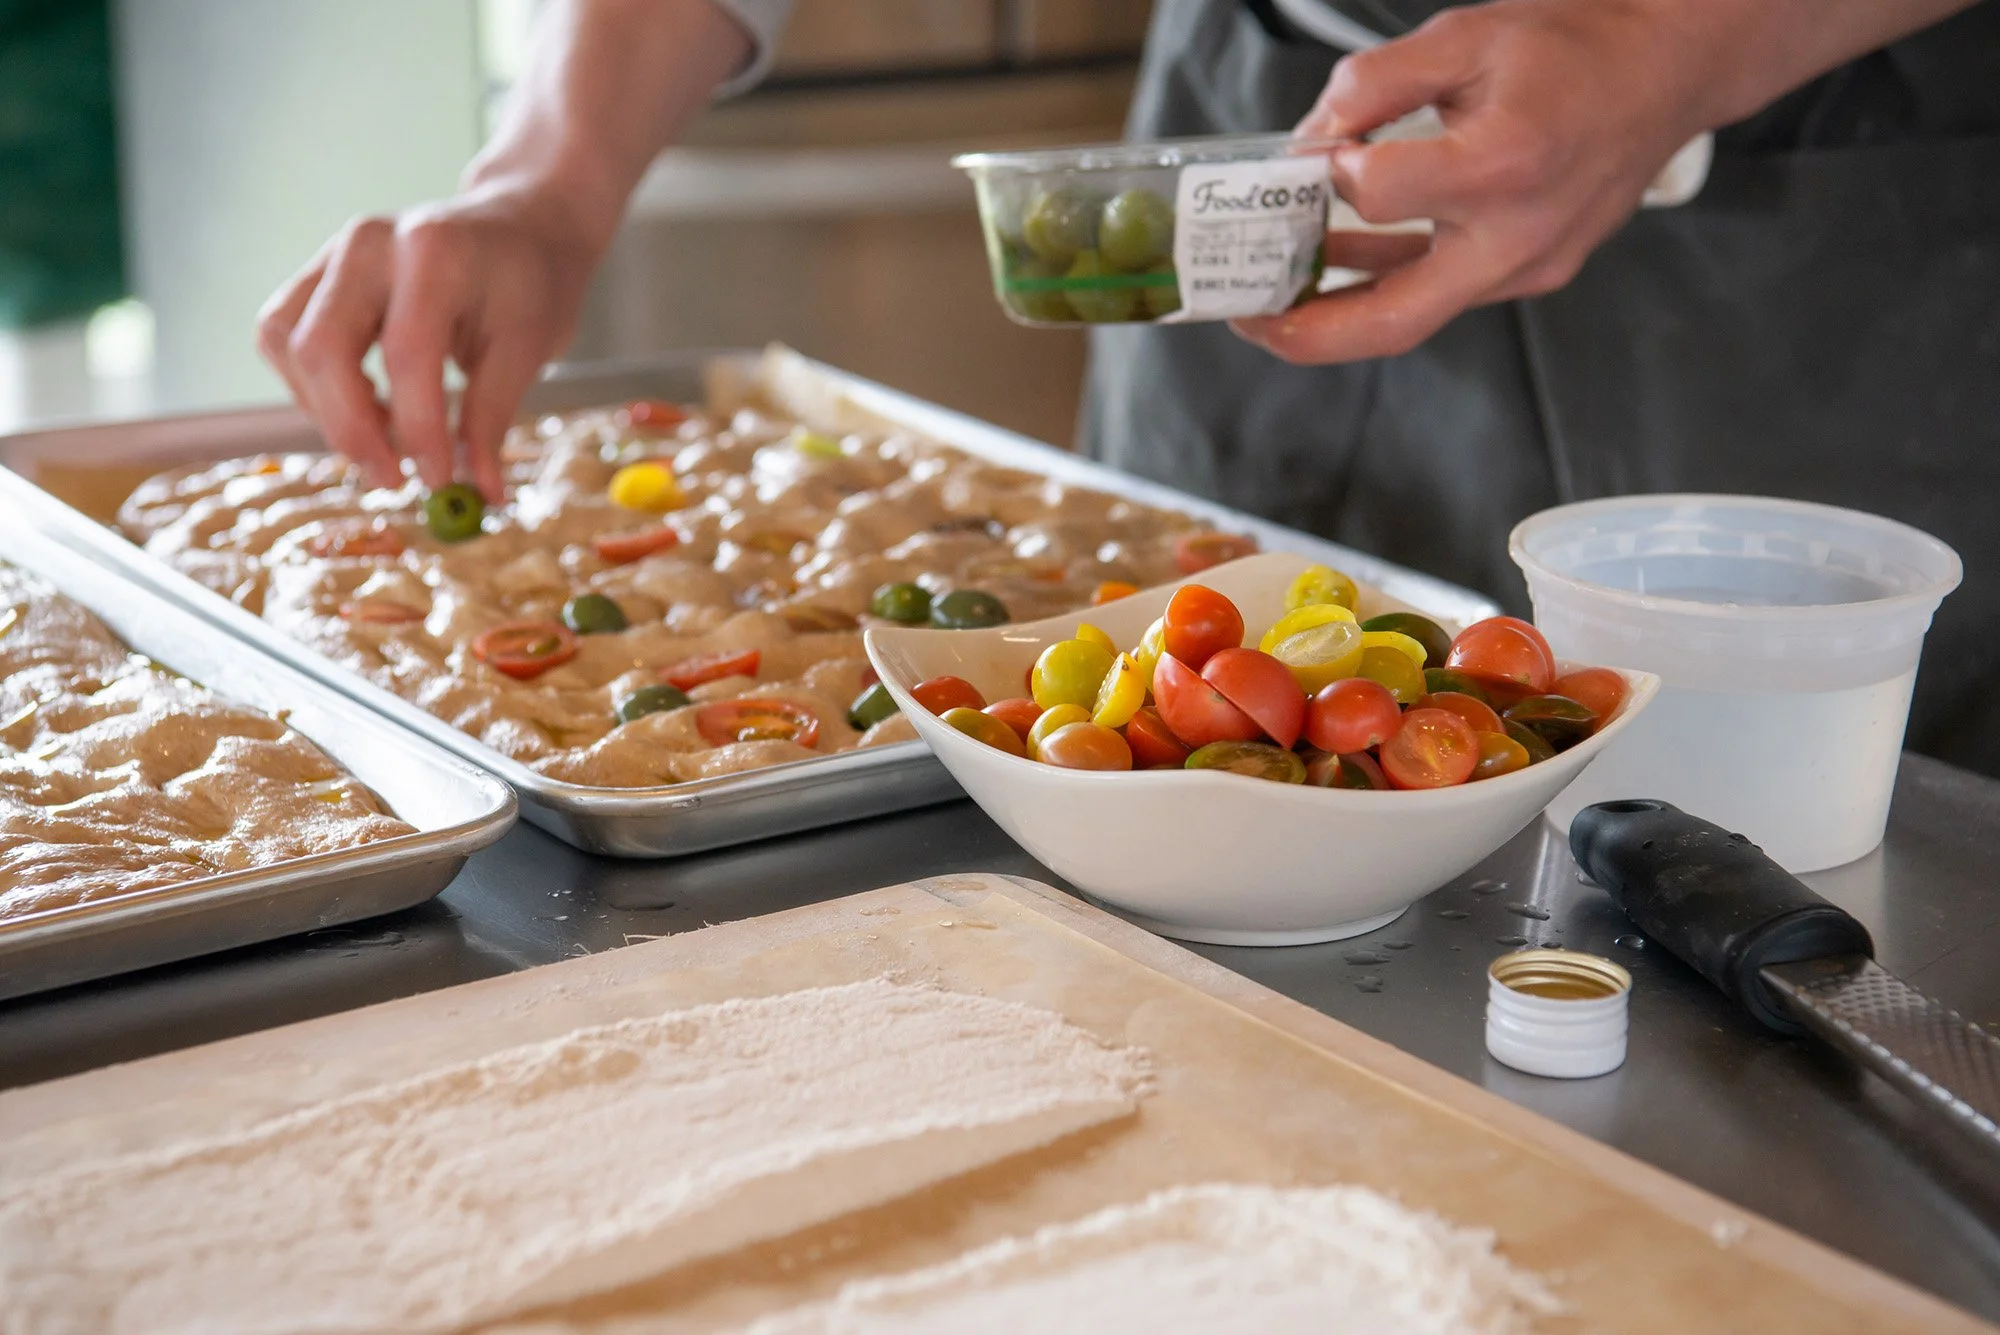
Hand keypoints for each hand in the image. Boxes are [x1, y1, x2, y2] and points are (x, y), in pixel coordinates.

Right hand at [256, 185, 599, 499]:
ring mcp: (333, 252)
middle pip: (322, 347)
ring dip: (324, 409)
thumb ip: (492, 418)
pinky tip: (364, 409)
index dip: (417, 428)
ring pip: (286, 342)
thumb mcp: (529, 348)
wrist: (518, 226)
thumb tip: (482, 494)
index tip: (439, 480)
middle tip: (394, 479)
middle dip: (351, 428)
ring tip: (383, 443)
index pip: (407, 354)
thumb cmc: (529, 283)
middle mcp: (370, 244)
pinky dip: (311, 385)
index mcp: (435, 252)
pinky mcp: (315, 273)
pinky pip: (282, 335)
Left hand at [1233, 0, 1714, 364]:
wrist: (1668, 70)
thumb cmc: (1572, 47)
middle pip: (1394, 319)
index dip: (1332, 172)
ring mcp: (1529, 266)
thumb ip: (1375, 84)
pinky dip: (1386, 283)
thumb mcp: (1464, 35)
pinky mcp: (1532, 274)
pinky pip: (1443, 292)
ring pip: (1415, 315)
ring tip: (1272, 300)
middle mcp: (1517, 234)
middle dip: (1307, 333)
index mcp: (1502, 164)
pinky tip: (1339, 263)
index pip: (1378, 195)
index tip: (1319, 148)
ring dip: (1338, 315)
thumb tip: (1309, 141)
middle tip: (1244, 319)